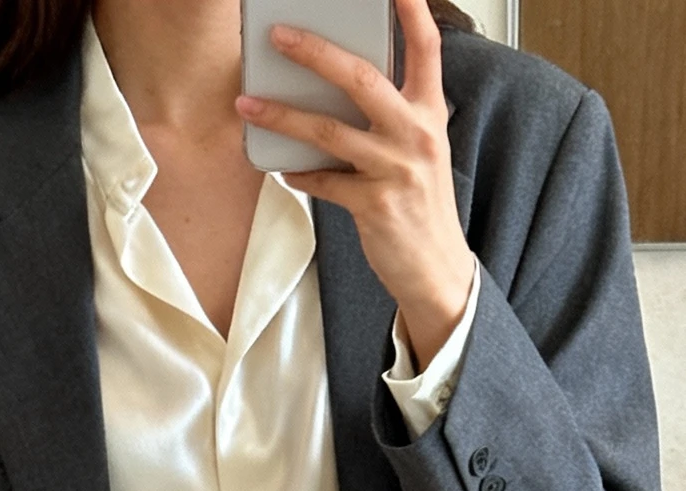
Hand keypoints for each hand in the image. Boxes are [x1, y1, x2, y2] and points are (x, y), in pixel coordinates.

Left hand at [237, 0, 476, 368]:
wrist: (436, 269)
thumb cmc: (420, 203)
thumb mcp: (418, 150)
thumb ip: (389, 115)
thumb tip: (334, 86)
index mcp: (430, 113)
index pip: (425, 47)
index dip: (411, 9)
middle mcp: (416, 135)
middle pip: (361, 78)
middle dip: (315, 52)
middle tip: (278, 35)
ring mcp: (396, 170)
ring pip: (329, 131)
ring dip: (282, 116)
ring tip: (248, 105)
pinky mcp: (375, 205)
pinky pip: (324, 181)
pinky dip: (299, 172)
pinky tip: (282, 166)